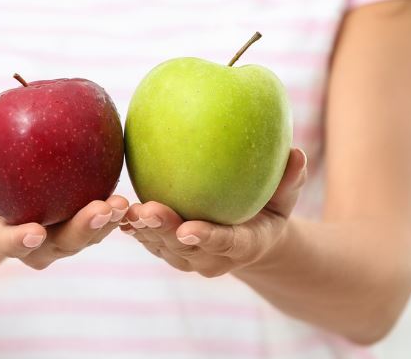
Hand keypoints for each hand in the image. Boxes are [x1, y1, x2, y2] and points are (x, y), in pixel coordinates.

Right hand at [0, 138, 127, 269]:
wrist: (10, 193)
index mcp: (3, 237)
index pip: (9, 244)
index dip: (20, 241)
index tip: (35, 231)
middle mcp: (38, 246)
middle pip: (61, 246)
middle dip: (82, 232)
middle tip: (99, 212)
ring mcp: (66, 240)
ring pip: (89, 237)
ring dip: (106, 224)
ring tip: (122, 204)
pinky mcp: (88, 227)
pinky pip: (105, 222)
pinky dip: (118, 212)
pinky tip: (133, 196)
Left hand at [121, 148, 306, 277]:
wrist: (251, 240)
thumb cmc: (270, 211)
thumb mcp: (286, 199)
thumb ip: (289, 181)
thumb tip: (296, 152)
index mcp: (244, 246)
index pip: (224, 243)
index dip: (206, 239)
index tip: (189, 230)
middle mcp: (211, 258)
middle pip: (183, 248)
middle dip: (162, 232)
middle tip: (145, 211)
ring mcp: (187, 257)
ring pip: (160, 246)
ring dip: (141, 231)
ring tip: (124, 209)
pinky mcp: (167, 248)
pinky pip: (148, 238)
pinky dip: (132, 225)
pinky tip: (114, 207)